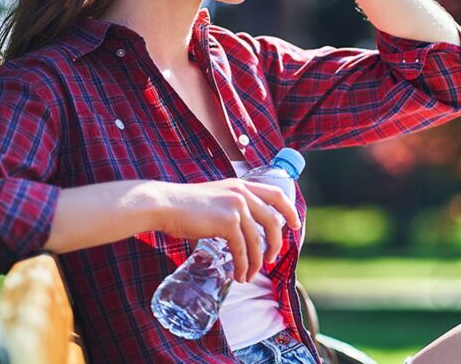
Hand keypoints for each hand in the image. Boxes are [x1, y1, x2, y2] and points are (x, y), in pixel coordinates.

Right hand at [154, 178, 300, 282]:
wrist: (164, 204)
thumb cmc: (184, 205)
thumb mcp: (215, 199)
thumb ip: (231, 209)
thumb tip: (240, 234)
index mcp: (241, 185)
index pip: (276, 194)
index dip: (290, 210)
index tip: (296, 225)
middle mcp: (243, 193)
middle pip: (273, 222)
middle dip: (276, 244)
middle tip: (272, 259)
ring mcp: (236, 207)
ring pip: (258, 241)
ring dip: (256, 262)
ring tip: (249, 275)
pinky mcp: (228, 222)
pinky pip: (243, 250)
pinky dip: (243, 266)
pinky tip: (239, 275)